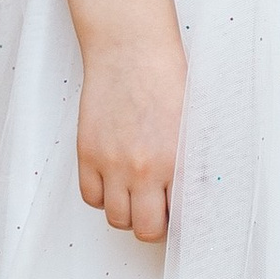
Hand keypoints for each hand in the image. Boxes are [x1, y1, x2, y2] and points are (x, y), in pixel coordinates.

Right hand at [76, 35, 187, 241]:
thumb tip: (189, 189)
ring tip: (136, 194)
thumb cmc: (166, 76)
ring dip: (127, 212)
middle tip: (159, 211)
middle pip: (146, 229)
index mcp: (176, 160)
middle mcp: (143, 168)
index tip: (180, 214)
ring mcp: (112, 164)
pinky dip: (102, 196)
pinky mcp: (88, 153)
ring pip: (116, 218)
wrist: (130, 49)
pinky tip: (113, 180)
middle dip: (154, 224)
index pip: (179, 215)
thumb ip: (188, 160)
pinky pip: (91, 197)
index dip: (180, 219)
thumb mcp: (191, 121)